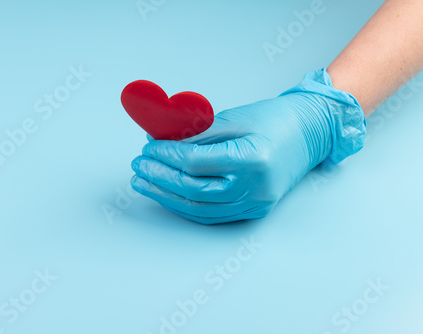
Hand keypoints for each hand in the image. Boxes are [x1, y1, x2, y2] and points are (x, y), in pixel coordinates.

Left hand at [130, 69, 364, 223]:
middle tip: (139, 166)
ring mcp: (255, 202)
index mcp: (253, 159)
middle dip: (160, 178)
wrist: (310, 132)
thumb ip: (196, 133)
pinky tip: (167, 195)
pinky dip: (185, 206)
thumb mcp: (234, 118)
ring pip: (200, 208)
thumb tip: (160, 141)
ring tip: (144, 183)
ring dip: (167, 196)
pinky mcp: (253, 209)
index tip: (148, 148)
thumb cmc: (275, 119)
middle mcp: (255, 187)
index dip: (166, 157)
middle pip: (194, 190)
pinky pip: (212, 214)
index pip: (196, 163)